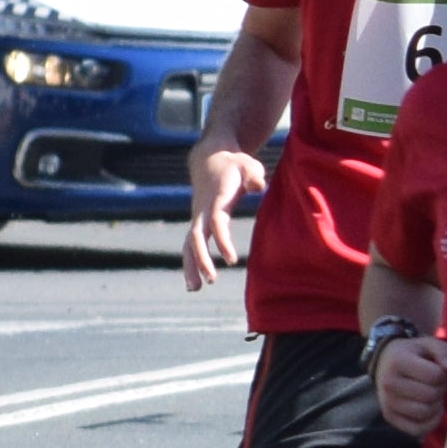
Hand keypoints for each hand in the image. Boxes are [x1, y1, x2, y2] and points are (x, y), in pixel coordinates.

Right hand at [183, 137, 266, 291]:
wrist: (208, 158)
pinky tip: (194, 283)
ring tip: (195, 289)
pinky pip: (189, 245)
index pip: (216, 222)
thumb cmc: (234, 164)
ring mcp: (197, 216)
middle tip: (211, 280)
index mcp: (216, 198)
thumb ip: (254, 175)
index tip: (231, 260)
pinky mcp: (196, 222)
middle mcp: (202, 210)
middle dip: (201, 259)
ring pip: (189, 244)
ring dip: (190, 266)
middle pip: (196, 237)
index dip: (222, 240)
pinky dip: (190, 263)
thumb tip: (257, 186)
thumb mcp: (247, 164)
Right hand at [370, 328, 446, 435]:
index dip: (444, 375)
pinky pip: (417, 430)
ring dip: (436, 406)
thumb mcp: (429, 344)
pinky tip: (430, 411)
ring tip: (432, 396)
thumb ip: (444, 352)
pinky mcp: (390, 418)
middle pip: (430, 396)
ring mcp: (387, 403)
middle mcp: (389, 383)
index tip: (439, 371)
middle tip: (437, 385)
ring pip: (425, 413)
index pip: (434, 376)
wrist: (386, 362)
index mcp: (399, 361)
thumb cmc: (413, 353)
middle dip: (440, 390)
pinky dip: (429, 423)